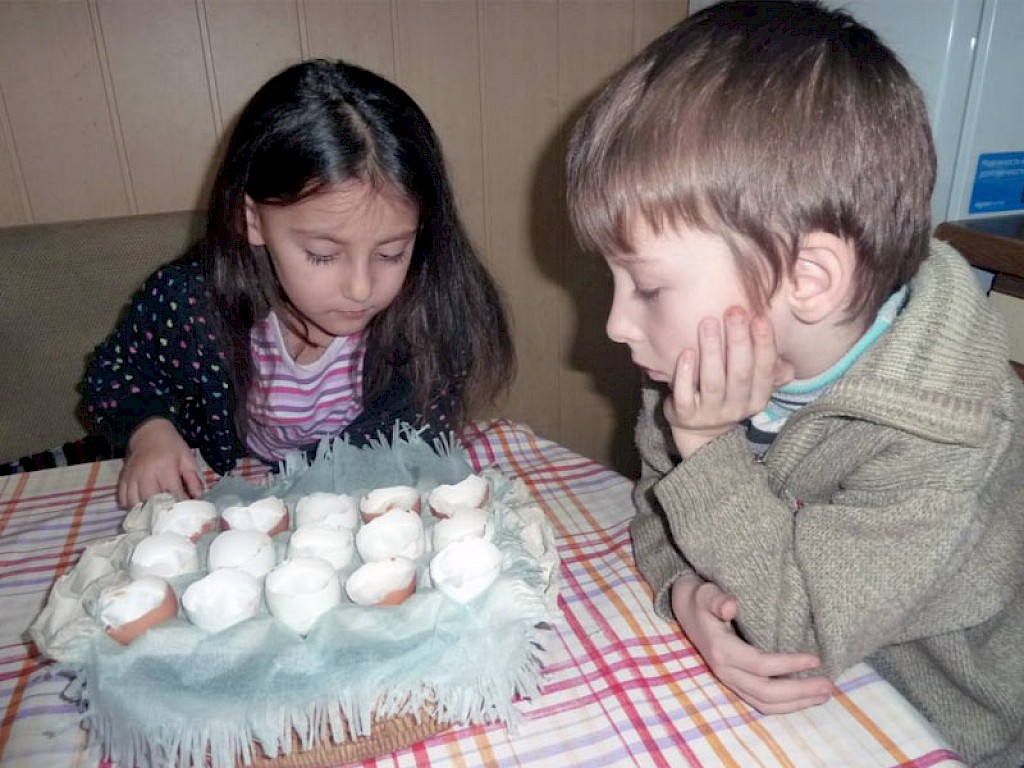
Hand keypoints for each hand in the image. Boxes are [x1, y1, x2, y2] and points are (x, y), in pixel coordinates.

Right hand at [118, 418, 202, 507]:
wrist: (149, 433)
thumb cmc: (171, 447)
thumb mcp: (187, 458)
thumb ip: (193, 478)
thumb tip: (197, 497)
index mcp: (165, 467)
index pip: (173, 492)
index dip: (180, 504)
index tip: (186, 511)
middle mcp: (146, 473)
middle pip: (152, 500)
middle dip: (162, 510)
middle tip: (169, 515)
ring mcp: (132, 477)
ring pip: (135, 503)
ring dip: (145, 511)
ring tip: (155, 514)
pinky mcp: (123, 479)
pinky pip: (123, 499)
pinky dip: (131, 506)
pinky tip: (141, 508)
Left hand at [666, 308, 792, 457]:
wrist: (698, 431)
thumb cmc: (727, 395)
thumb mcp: (751, 386)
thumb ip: (767, 370)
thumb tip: (789, 361)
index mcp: (757, 398)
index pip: (765, 370)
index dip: (764, 344)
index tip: (760, 317)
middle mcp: (737, 407)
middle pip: (740, 373)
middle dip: (738, 341)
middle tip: (734, 311)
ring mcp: (710, 413)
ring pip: (713, 382)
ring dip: (712, 351)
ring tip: (708, 322)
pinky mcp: (686, 415)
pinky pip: (685, 395)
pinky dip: (686, 374)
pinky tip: (686, 352)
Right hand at [671, 574, 832, 714]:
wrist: (688, 610)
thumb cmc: (702, 599)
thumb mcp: (706, 593)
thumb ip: (718, 599)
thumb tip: (730, 606)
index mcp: (721, 650)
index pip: (760, 665)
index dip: (789, 664)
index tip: (816, 659)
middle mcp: (725, 671)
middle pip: (766, 692)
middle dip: (800, 692)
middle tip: (829, 685)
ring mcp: (730, 680)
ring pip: (765, 703)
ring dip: (796, 703)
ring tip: (824, 695)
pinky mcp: (736, 683)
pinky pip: (761, 702)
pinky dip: (786, 705)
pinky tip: (805, 698)